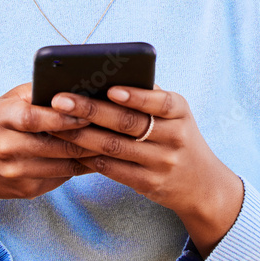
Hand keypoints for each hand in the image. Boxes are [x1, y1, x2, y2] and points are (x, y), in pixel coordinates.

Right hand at [0, 81, 98, 239]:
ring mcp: (16, 173)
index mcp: (0, 119)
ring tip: (113, 141)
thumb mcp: (2, 104)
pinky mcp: (26, 190)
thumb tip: (73, 85)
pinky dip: (81, 167)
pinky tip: (96, 157)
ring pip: (64, 165)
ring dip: (90, 154)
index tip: (86, 112)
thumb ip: (33, 94)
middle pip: (55, 145)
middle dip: (87, 137)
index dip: (61, 117)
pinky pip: (61, 177)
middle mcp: (6, 148)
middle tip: (114, 127)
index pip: (33, 118)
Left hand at [47, 83, 244, 256]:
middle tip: (60, 100)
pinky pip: (115, 170)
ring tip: (56, 124)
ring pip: (116, 147)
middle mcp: (174, 137)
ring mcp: (162, 163)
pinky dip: (91, 158)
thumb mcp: (175, 114)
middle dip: (91, 110)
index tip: (109, 88)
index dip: (134, 96)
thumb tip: (103, 77)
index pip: (158, 101)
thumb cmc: (177, 137)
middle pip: (128, 123)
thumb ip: (147, 96)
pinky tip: (72, 148)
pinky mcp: (150, 184)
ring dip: (82, 135)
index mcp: (179, 112)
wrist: (203, 184)